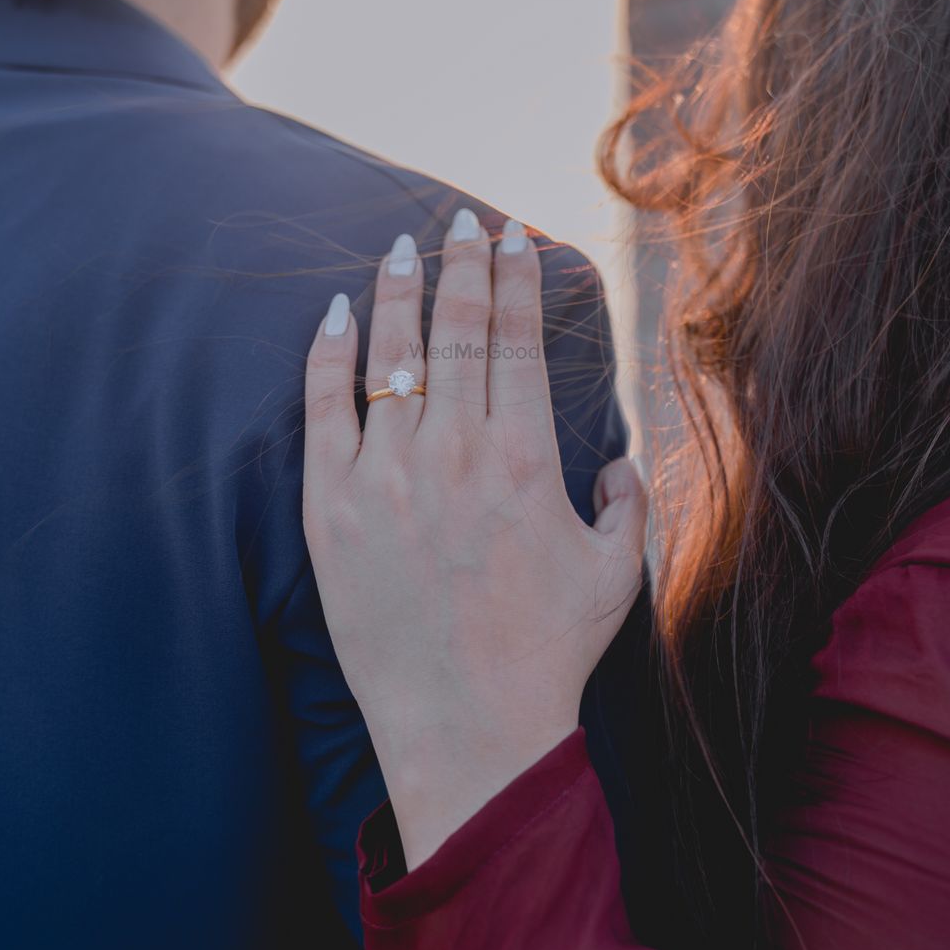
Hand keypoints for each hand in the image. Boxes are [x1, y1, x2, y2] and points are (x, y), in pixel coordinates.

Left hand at [303, 211, 647, 867]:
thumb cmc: (547, 653)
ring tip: (404, 244)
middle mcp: (457, 453)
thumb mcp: (615, 573)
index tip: (514, 237)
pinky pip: (324, 411)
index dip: (515, 280)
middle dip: (463, 264)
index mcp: (526, 460)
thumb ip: (625, 501)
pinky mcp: (332, 509)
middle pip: (455, 331)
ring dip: (401, 292)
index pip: (517, 341)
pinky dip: (330, 354)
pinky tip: (338, 313)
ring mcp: (388, 478)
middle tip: (465, 220)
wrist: (467, 729)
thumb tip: (615, 456)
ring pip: (392, 357)